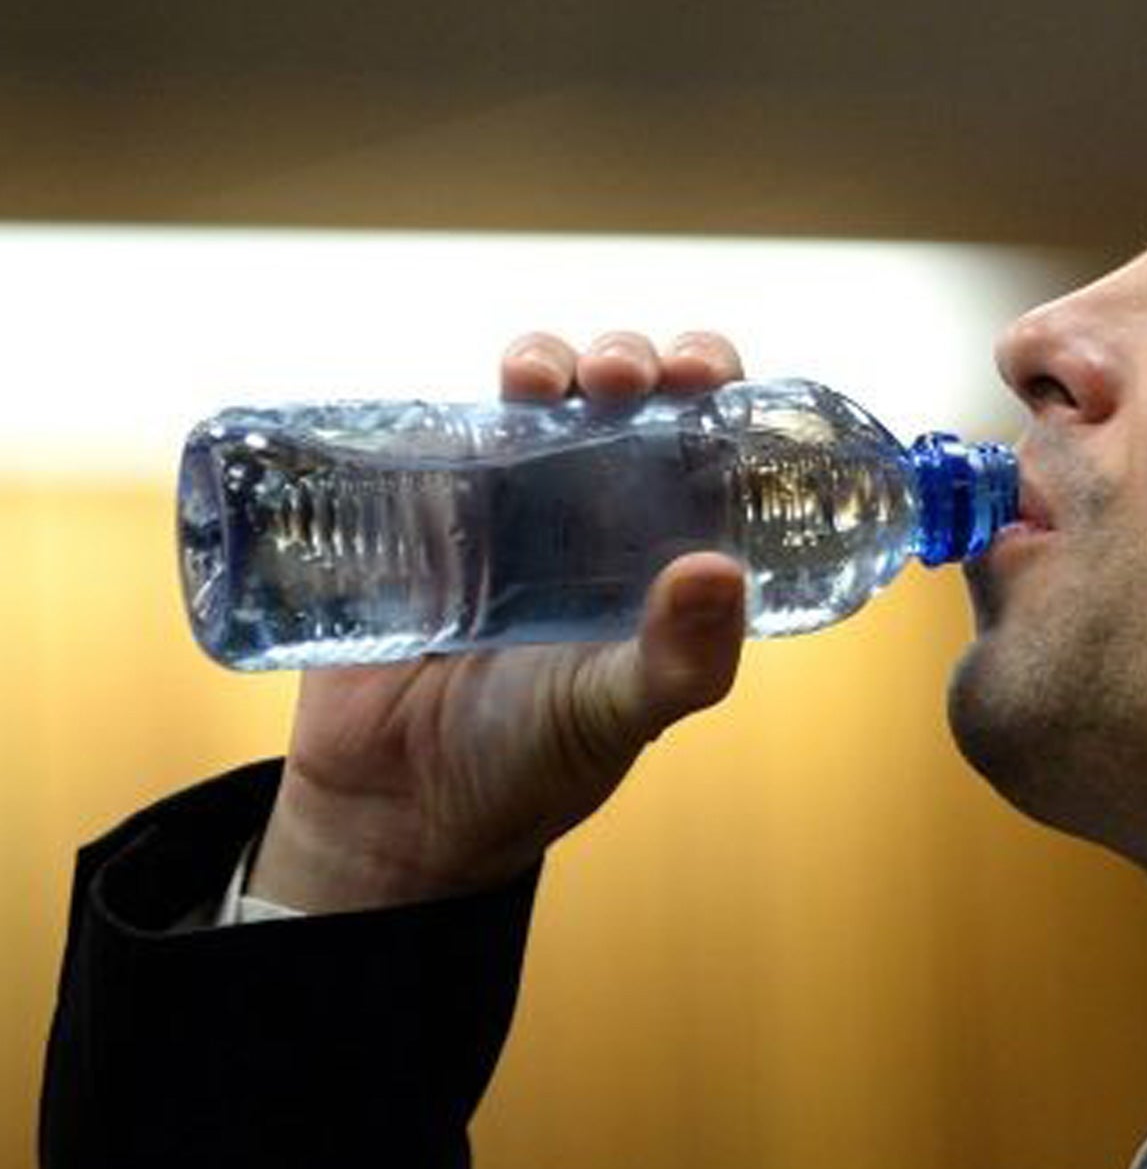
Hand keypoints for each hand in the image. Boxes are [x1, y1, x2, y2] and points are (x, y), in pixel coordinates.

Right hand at [248, 332, 749, 911]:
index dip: (713, 385)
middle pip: (624, 391)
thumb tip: (723, 570)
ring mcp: (503, 500)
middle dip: (631, 357)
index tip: (705, 373)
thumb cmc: (534, 764)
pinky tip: (456, 412)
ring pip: (533, 394)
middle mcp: (592, 506)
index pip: (705, 436)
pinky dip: (442, 404)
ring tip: (540, 380)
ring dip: (545, 359)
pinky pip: (431, 432)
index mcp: (662, 541)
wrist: (401, 810)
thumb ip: (681, 659)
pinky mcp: (418, 510)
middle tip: (625, 375)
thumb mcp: (620, 713)